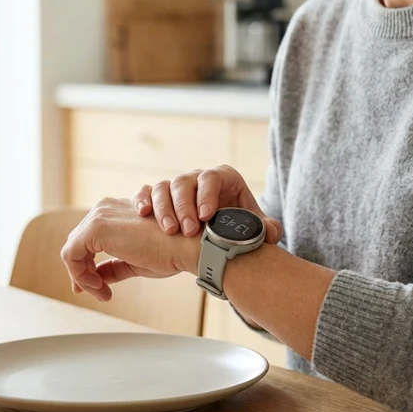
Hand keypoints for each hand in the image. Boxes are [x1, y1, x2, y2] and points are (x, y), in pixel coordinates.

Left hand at [60, 198, 200, 302]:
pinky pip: (71, 255)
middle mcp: (104, 208)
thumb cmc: (171, 251)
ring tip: (102, 292)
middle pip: (77, 244)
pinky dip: (80, 275)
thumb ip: (113, 267)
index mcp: (114, 212)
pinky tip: (100, 287)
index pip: (87, 239)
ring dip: (82, 276)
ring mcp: (99, 216)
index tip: (100, 288)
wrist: (186, 246)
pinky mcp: (95, 229)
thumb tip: (97, 278)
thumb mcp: (135, 261)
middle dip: (83, 272)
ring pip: (72, 249)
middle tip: (99, 293)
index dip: (87, 266)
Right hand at [134, 165, 282, 243]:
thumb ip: (266, 229)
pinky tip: (142, 214)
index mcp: (222, 177)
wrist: (220, 228)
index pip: (211, 178)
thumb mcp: (252, 225)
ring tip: (169, 230)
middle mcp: (196, 178)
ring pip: (163, 187)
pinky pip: (146, 191)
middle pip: (184, 183)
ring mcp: (176, 186)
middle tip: (188, 230)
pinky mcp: (159, 196)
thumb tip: (270, 234)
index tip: (206, 216)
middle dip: (184, 206)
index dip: (207, 194)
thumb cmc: (236, 222)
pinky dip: (142, 200)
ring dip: (164, 208)